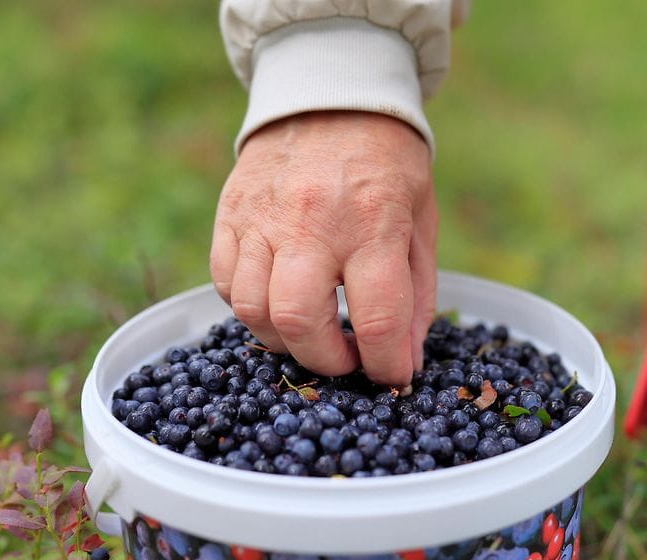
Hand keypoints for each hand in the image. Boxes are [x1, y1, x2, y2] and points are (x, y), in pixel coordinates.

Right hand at [210, 111, 436, 386]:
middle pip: (299, 321)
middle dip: (325, 361)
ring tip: (310, 333)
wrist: (331, 97)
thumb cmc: (388, 166)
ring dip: (283, 340)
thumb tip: (404, 364)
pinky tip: (276, 301)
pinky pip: (224, 281)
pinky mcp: (230, 213)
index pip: (378, 318)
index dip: (386, 366)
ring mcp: (262, 217)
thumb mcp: (421, 223)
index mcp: (373, 223)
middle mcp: (312, 222)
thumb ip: (416, 296)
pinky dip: (248, 307)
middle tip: (345, 360)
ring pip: (252, 309)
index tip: (390, 376)